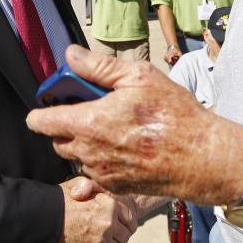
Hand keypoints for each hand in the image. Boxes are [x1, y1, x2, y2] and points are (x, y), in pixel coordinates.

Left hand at [28, 45, 242, 203]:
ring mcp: (100, 173)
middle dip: (67, 124)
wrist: (201, 157)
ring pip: (76, 157)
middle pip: (57, 140)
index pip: (40, 121)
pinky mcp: (114, 188)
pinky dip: (99, 162)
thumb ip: (99, 66)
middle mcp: (88, 153)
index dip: (43, 108)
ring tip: (113, 128)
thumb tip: (71, 55)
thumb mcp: (139, 77)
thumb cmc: (174, 114)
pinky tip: (121, 149)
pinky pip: (93, 175)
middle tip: (94, 109)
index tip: (58, 99)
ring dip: (85, 144)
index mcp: (88, 123)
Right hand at [58, 176, 137, 242]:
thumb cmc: (63, 197)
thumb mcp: (80, 182)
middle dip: (119, 236)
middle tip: (112, 233)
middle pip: (125, 236)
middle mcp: (109, 222)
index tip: (122, 224)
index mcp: (111, 205)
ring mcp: (102, 238)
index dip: (127, 223)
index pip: (131, 220)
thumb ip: (94, 184)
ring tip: (102, 241)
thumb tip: (104, 189)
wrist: (47, 214)